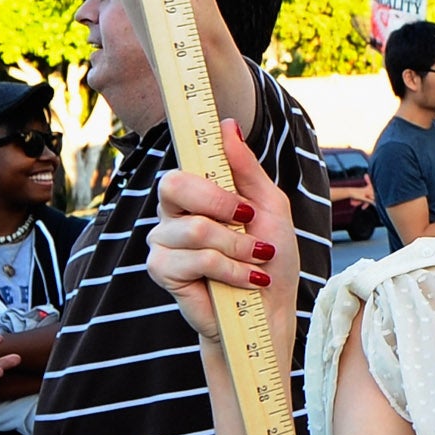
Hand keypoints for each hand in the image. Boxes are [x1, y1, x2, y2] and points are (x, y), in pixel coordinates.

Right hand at [143, 122, 298, 358]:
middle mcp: (172, 214)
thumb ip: (245, 167)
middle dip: (221, 203)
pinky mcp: (163, 271)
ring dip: (238, 247)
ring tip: (255, 260)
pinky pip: (198, 260)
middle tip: (249, 220)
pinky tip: (244, 280)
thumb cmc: (270, 258)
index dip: (199, 160)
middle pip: (174, 185)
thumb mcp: (269, 206)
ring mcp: (163, 242)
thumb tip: (226, 125)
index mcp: (195, 194)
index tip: (224, 163)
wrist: (269, 310)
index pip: (183, 164)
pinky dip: (232, 270)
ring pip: (196, 229)